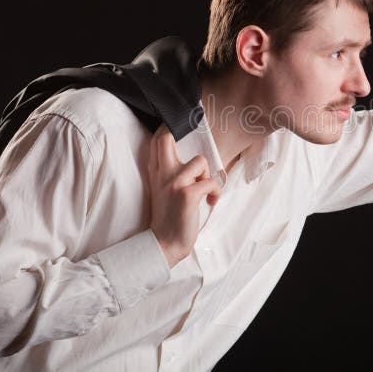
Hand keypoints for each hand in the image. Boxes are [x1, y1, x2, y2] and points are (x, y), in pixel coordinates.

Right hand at [147, 123, 220, 267]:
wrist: (165, 244)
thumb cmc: (170, 216)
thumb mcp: (163, 190)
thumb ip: (170, 171)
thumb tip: (194, 159)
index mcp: (156, 172)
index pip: (157, 140)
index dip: (169, 129)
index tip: (181, 133)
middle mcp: (162, 174)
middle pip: (165, 138)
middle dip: (181, 136)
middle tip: (191, 147)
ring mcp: (174, 183)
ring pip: (201, 161)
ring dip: (207, 176)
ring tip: (203, 190)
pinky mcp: (187, 194)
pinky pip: (212, 182)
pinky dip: (216, 193)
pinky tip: (210, 203)